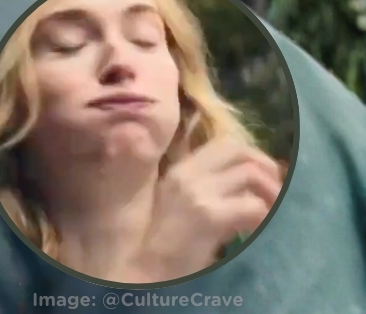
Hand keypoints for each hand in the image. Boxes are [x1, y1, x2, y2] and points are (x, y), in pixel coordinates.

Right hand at [129, 138, 281, 280]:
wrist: (142, 273)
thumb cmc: (160, 247)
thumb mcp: (177, 206)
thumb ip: (205, 189)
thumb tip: (246, 186)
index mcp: (178, 171)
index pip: (223, 143)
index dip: (251, 157)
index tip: (263, 178)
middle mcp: (187, 175)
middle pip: (239, 149)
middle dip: (266, 167)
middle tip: (275, 193)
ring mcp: (197, 193)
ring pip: (250, 173)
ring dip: (271, 193)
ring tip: (272, 215)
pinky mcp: (209, 216)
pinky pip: (253, 206)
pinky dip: (265, 217)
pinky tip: (258, 232)